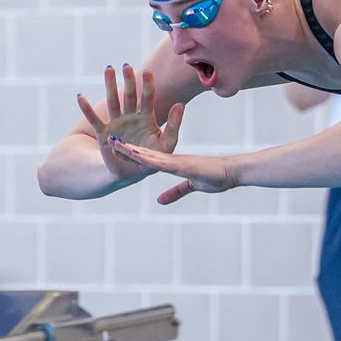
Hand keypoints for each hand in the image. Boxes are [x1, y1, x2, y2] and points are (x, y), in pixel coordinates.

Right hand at [77, 64, 183, 183]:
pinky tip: (80, 96)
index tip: (148, 72)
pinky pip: (94, 120)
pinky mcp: (104, 133)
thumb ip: (174, 125)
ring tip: (108, 69)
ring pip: (112, 102)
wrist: (134, 172)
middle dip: (128, 81)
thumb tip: (181, 105)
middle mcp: (130, 117)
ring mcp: (116, 123)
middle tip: (126, 66)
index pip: (148, 99)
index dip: (147, 86)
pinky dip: (87, 109)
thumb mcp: (167, 143)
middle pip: (129, 96)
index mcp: (146, 118)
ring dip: (109, 86)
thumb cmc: (153, 157)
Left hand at [107, 137, 235, 204]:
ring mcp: (177, 162)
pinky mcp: (183, 165)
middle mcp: (172, 160)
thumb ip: (175, 192)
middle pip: (144, 153)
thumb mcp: (192, 187)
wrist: (233, 172)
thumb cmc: (217, 178)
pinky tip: (135, 155)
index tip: (118, 149)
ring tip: (113, 143)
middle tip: (108, 140)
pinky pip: (162, 162)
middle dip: (125, 148)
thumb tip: (159, 201)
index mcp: (173, 164)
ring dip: (130, 151)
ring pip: (148, 155)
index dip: (133, 153)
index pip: (149, 158)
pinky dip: (147, 159)